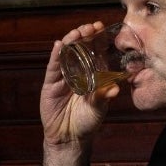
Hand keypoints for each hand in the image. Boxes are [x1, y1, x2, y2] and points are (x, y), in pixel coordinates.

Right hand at [40, 21, 120, 146]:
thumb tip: (115, 89)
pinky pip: (53, 68)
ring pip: (66, 54)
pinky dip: (56, 56)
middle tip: (90, 27)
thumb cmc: (87, 122)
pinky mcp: (51, 84)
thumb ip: (103, 97)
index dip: (96, 39)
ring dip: (70, 42)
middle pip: (79, 49)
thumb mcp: (98, 108)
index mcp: (91, 75)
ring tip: (76, 33)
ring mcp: (63, 77)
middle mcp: (77, 72)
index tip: (101, 27)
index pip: (94, 52)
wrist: (69, 138)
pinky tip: (59, 45)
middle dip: (83, 35)